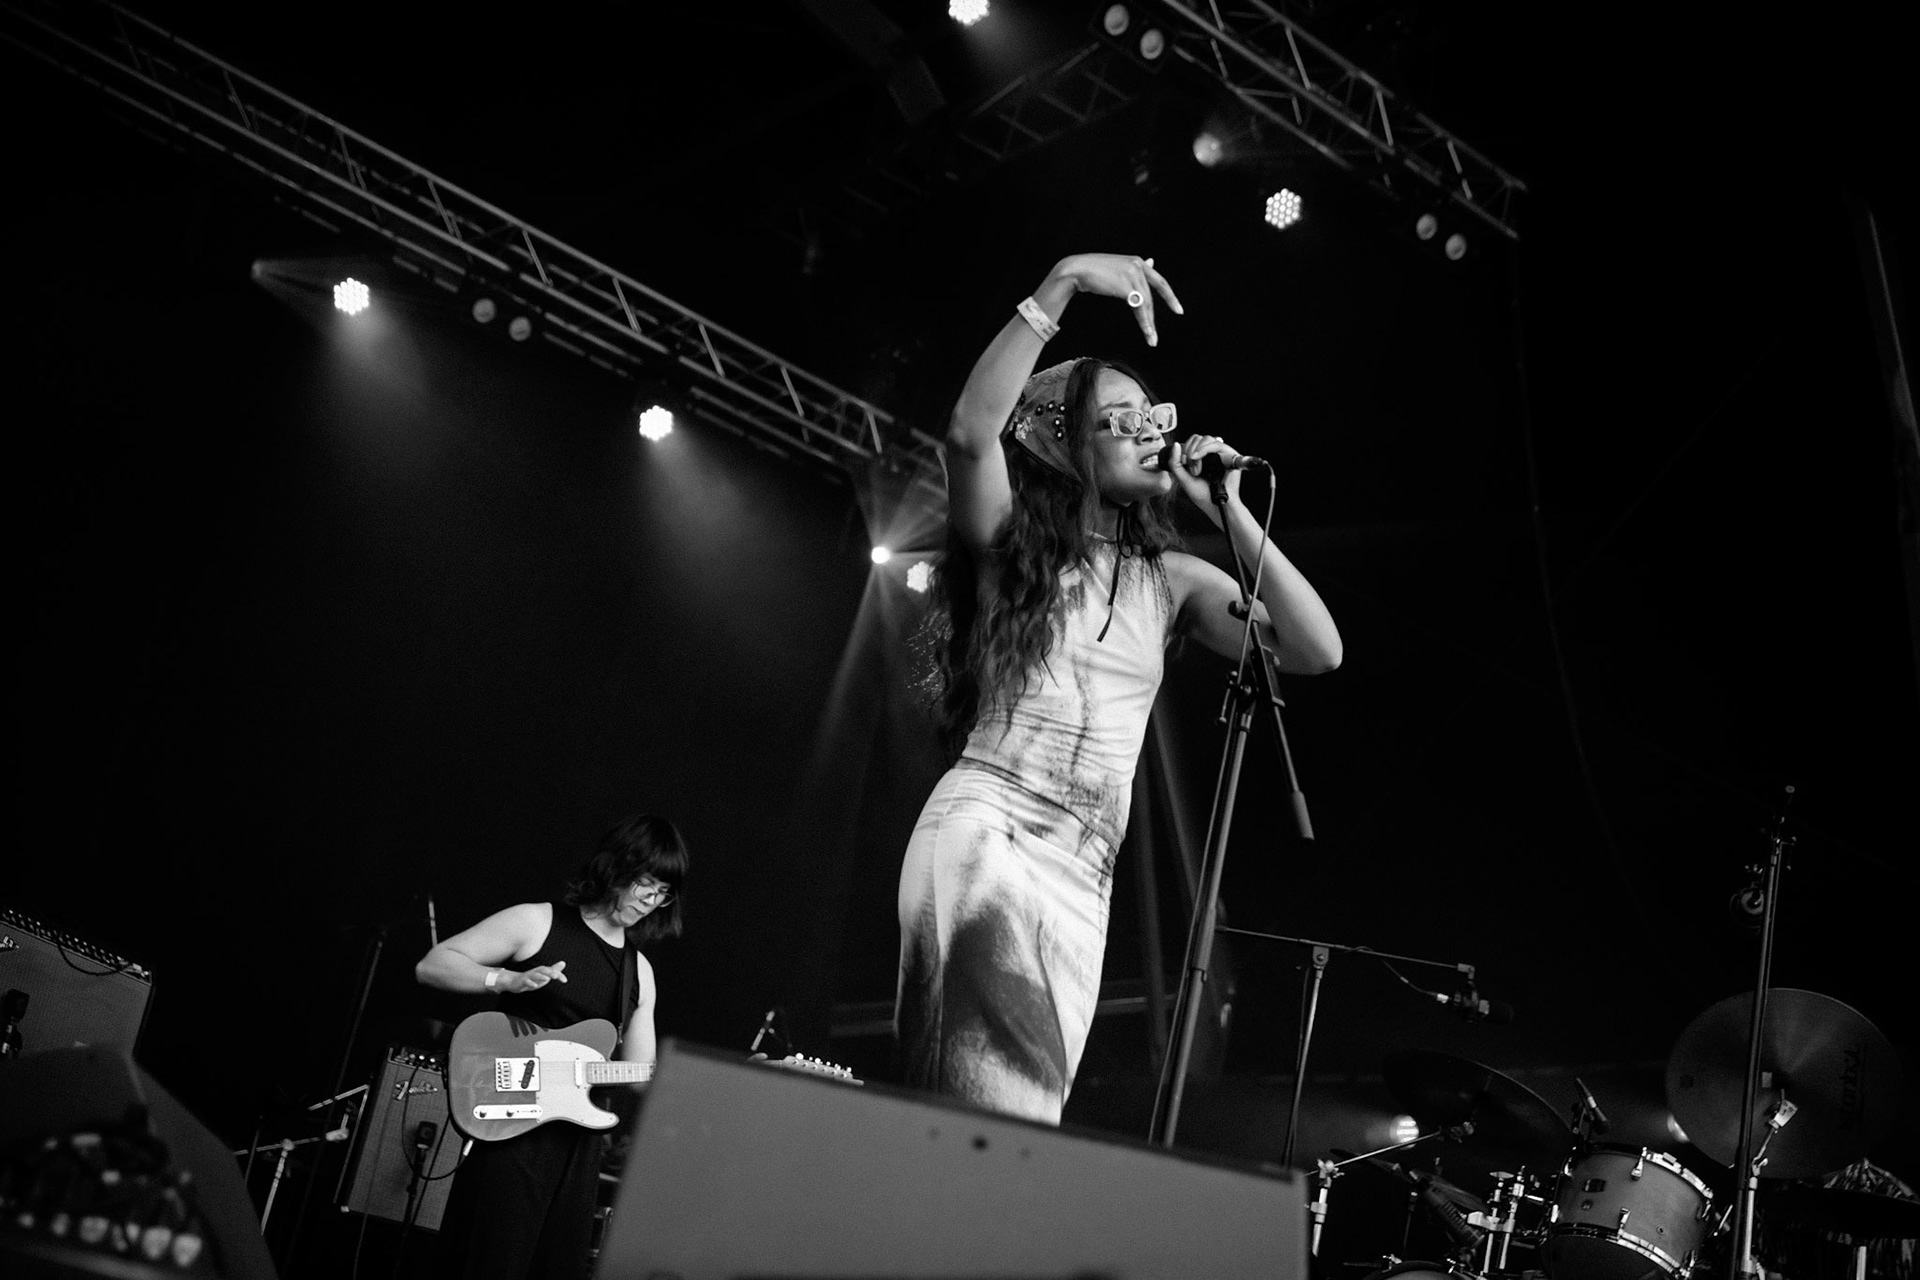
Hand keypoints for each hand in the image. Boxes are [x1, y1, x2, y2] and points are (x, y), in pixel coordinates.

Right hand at [505, 961, 566, 992]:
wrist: (515, 981)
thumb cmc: (532, 978)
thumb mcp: (544, 975)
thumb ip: (554, 970)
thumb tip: (563, 962)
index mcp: (542, 970)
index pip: (552, 971)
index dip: (559, 975)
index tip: (565, 981)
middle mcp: (536, 972)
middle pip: (544, 970)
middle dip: (550, 972)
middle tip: (556, 976)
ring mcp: (529, 976)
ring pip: (535, 975)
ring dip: (541, 976)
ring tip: (547, 979)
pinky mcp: (523, 981)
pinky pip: (526, 982)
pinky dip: (530, 983)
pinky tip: (534, 986)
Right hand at [1054, 253, 1183, 346]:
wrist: (1077, 270)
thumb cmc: (1093, 271)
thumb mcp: (1118, 268)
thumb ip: (1134, 270)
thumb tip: (1152, 262)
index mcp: (1137, 262)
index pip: (1159, 281)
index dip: (1170, 297)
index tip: (1178, 310)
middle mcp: (1138, 266)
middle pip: (1152, 296)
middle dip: (1154, 317)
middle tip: (1156, 336)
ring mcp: (1133, 275)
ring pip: (1146, 304)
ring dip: (1149, 324)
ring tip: (1151, 339)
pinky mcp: (1127, 286)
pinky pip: (1139, 307)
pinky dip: (1144, 321)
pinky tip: (1146, 331)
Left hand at [1168, 434, 1246, 508]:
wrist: (1215, 504)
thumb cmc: (1202, 494)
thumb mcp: (1183, 477)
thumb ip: (1175, 462)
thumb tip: (1175, 444)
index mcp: (1202, 457)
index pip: (1192, 441)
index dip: (1184, 449)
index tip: (1183, 464)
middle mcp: (1212, 453)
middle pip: (1198, 438)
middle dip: (1189, 451)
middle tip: (1190, 469)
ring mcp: (1221, 453)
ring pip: (1206, 439)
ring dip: (1196, 452)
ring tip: (1196, 470)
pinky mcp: (1230, 454)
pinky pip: (1216, 444)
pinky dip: (1203, 449)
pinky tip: (1197, 458)